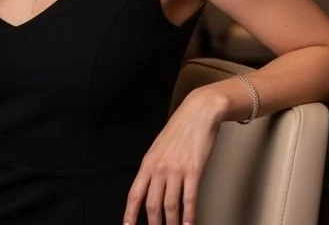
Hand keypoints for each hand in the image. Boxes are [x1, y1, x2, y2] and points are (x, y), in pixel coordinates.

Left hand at [123, 90, 224, 224]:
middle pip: (152, 205)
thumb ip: (154, 167)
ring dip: (172, 223)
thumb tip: (151, 187)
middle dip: (154, 224)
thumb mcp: (159, 148)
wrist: (198, 113)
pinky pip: (189, 199)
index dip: (130, 214)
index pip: (134, 194)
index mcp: (148, 163)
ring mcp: (176, 170)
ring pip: (170, 206)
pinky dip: (189, 215)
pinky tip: (189, 224)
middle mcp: (159, 168)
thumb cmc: (180, 130)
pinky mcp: (193, 171)